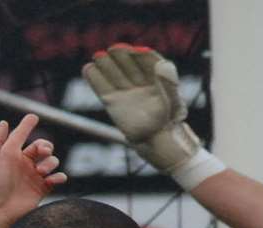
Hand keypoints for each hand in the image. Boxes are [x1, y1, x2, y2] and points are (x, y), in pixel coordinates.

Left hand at [0, 114, 65, 219]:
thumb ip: (0, 139)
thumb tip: (5, 123)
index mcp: (11, 154)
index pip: (24, 136)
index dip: (29, 126)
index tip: (33, 118)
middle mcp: (24, 164)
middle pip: (43, 147)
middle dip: (46, 146)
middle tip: (42, 152)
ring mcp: (34, 177)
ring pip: (52, 161)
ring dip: (50, 163)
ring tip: (41, 172)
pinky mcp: (42, 190)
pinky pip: (58, 178)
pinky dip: (59, 177)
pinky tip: (51, 179)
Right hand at [83, 44, 204, 173]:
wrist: (157, 142)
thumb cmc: (168, 122)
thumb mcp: (173, 100)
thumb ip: (168, 82)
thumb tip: (161, 64)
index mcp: (157, 78)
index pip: (148, 61)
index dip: (141, 56)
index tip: (136, 52)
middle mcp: (141, 82)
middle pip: (129, 65)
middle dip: (121, 56)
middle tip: (113, 50)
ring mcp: (126, 92)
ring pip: (114, 74)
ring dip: (106, 65)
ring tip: (98, 56)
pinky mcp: (114, 103)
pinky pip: (102, 88)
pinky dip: (94, 79)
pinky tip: (88, 69)